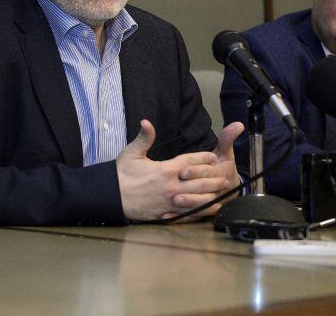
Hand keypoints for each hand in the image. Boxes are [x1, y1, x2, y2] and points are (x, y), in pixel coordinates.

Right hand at [116, 120, 231, 221]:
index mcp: (165, 169)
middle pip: (198, 183)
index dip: (203, 158)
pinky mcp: (165, 214)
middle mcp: (171, 186)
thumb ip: (143, 138)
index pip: (189, 162)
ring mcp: (169, 202)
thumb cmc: (120, 174)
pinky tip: (206, 212)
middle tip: (225, 178)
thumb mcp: (131, 153)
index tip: (213, 156)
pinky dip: (198, 213)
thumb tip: (146, 122)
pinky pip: (185, 214)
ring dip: (210, 197)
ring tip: (222, 196)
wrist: (110, 197)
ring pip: (195, 200)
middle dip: (212, 180)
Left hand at [172, 122, 243, 215]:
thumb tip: (238, 124)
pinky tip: (167, 217)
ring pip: (198, 206)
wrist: (231, 188)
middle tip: (175, 193)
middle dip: (189, 192)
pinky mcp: (202, 212)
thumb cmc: (224, 167)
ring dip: (187, 206)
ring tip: (174, 203)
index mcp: (217, 173)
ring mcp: (208, 202)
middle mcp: (213, 189)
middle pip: (201, 191)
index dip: (195, 171)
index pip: (207, 172)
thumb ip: (227, 137)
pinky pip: (192, 217)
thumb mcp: (225, 151)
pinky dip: (180, 218)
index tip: (183, 172)